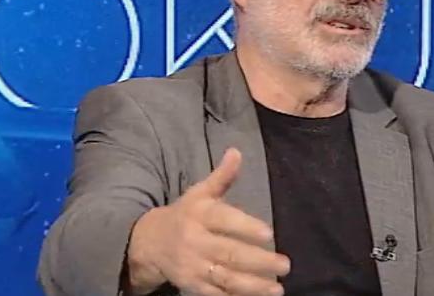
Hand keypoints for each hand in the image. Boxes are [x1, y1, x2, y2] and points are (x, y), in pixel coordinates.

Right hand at [127, 148, 289, 294]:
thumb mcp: (200, 192)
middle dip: (259, 261)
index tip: (269, 233)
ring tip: (278, 289)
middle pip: (229, 253)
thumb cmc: (185, 213)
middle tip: (285, 265)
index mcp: (199, 214)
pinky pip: (216, 294)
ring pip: (225, 278)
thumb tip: (237, 151)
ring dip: (253, 285)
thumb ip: (222, 176)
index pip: (223, 220)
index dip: (246, 227)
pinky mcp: (193, 286)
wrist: (148, 243)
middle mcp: (195, 241)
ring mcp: (193, 266)